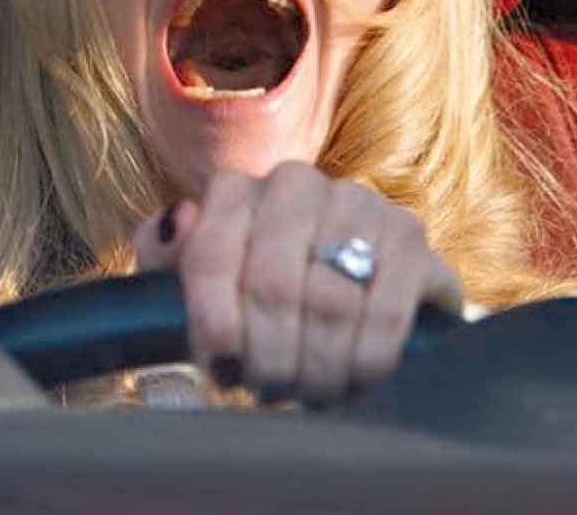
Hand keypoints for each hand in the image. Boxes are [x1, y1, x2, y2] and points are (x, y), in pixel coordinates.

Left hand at [133, 161, 463, 405]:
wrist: (350, 282)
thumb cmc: (256, 295)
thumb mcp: (195, 282)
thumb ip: (166, 256)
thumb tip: (176, 222)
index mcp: (236, 190)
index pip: (211, 254)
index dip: (213, 324)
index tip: (220, 367)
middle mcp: (297, 183)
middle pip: (272, 286)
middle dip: (268, 357)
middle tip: (269, 390)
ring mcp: (359, 204)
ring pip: (330, 303)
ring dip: (316, 368)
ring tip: (308, 393)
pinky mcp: (410, 237)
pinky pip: (386, 312)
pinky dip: (365, 362)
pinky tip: (352, 382)